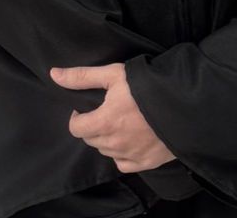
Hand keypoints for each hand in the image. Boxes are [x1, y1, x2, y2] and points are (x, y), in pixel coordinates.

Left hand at [50, 63, 176, 173]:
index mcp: (104, 122)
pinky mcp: (145, 163)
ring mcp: (130, 155)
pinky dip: (123, 153)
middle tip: (107, 110)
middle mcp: (114, 143)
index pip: (76, 128)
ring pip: (107, 150)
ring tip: (122, 120)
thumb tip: (54, 75)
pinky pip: (124, 163)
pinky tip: (131, 138)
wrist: (183, 102)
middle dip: (93, 126)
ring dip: (108, 138)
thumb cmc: (147, 85)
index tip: (88, 107)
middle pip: (91, 139)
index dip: (78, 116)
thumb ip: (82, 76)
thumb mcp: (114, 74)